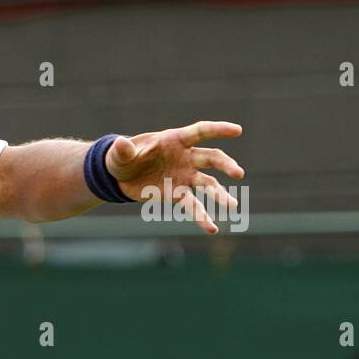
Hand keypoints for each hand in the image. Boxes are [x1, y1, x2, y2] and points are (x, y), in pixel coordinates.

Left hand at [106, 121, 244, 233]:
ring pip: (208, 184)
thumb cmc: (123, 158)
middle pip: (211, 158)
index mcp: (175, 140)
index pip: (200, 132)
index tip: (237, 130)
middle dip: (226, 165)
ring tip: (233, 206)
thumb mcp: (120, 154)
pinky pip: (193, 205)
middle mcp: (186, 157)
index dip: (218, 130)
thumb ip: (123, 150)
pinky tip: (211, 228)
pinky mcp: (178, 194)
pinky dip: (202, 217)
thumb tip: (120, 145)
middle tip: (238, 174)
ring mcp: (184, 176)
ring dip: (220, 195)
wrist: (119, 176)